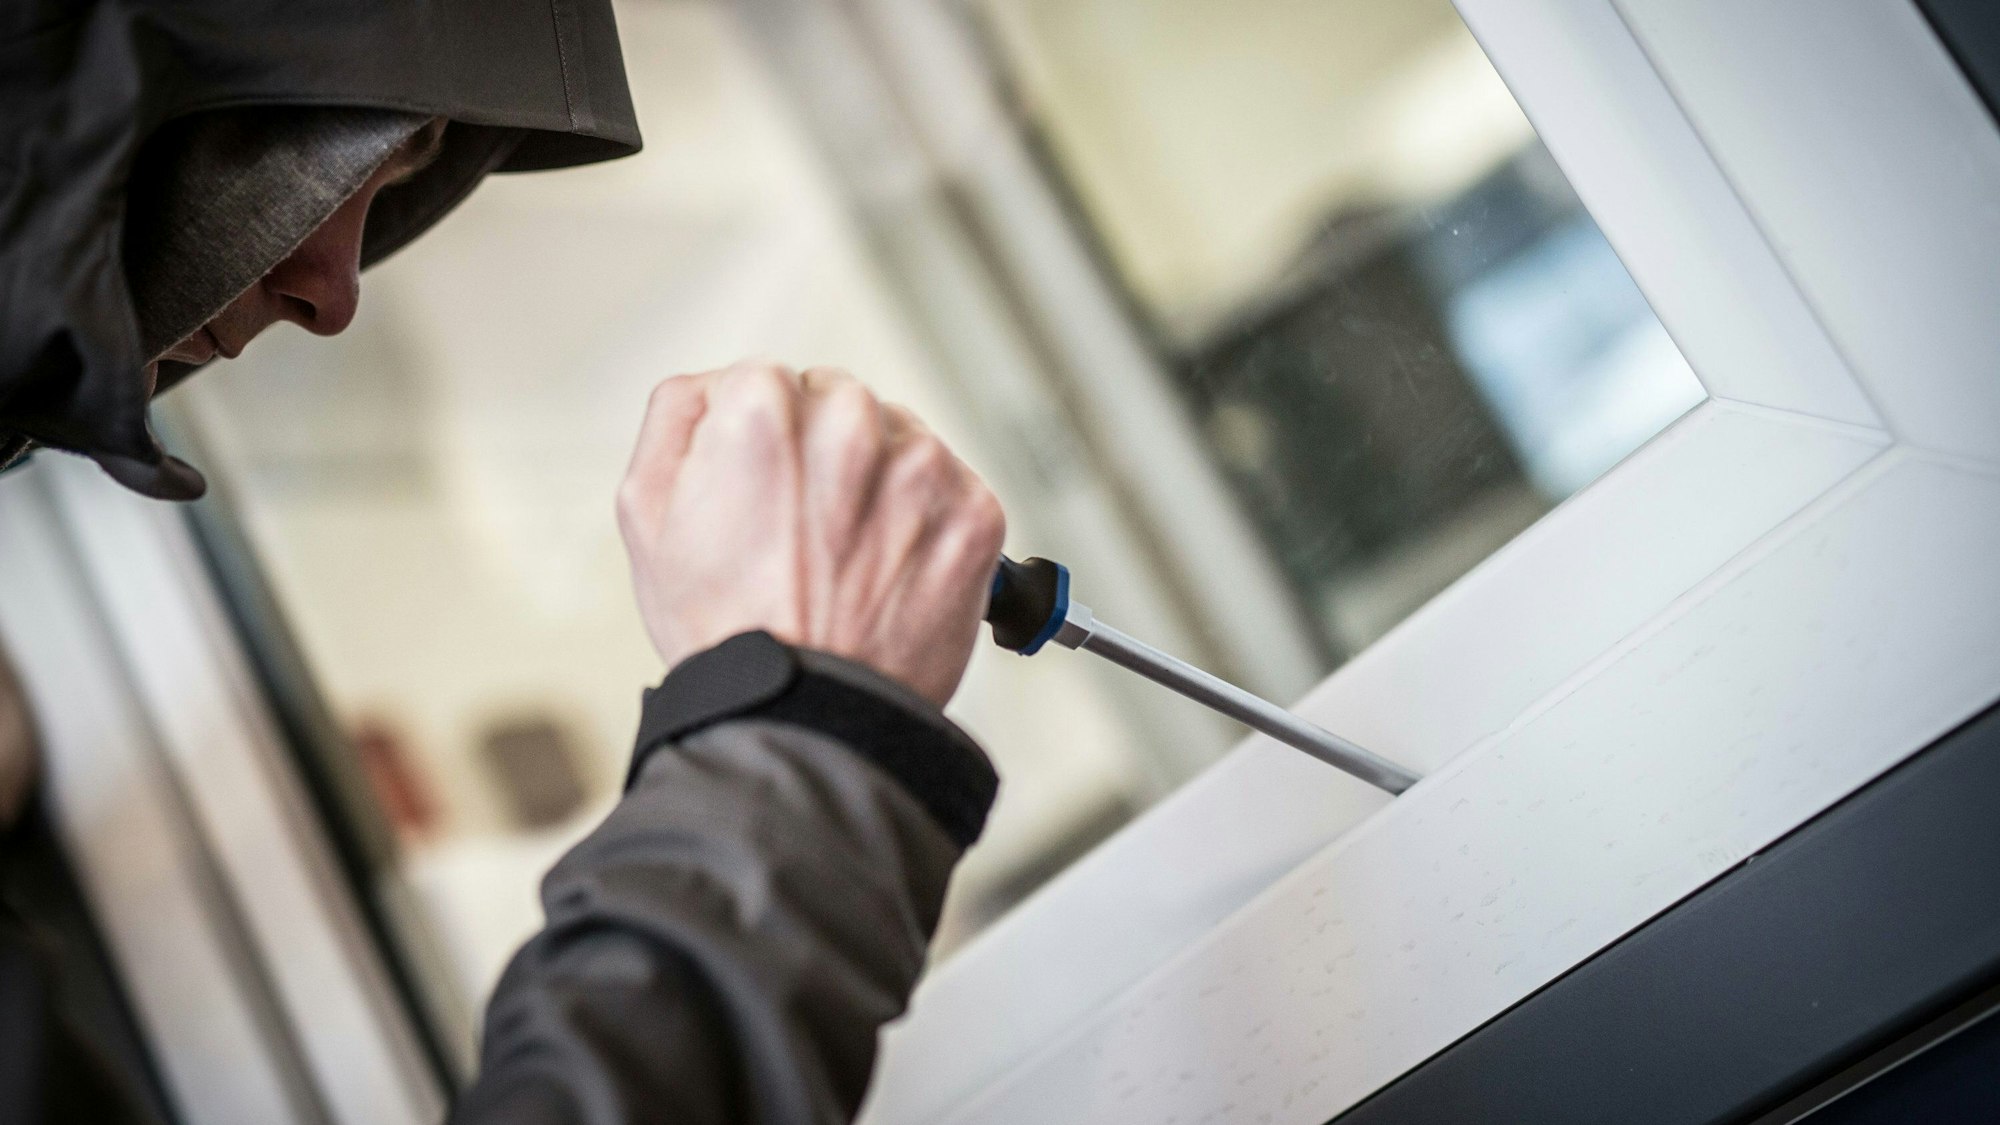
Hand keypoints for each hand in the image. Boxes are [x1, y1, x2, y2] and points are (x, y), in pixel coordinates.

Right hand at [617, 361, 1006, 707]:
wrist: (805, 718)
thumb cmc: (727, 629)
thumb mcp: (647, 512)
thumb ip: (676, 416)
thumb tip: (714, 385)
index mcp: (764, 408)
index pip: (771, 381)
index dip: (761, 442)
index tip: (764, 493)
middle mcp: (850, 423)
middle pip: (839, 403)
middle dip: (823, 454)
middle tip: (804, 533)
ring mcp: (921, 468)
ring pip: (899, 441)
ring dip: (880, 484)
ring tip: (848, 559)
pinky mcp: (975, 513)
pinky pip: (952, 489)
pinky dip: (928, 523)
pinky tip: (890, 571)